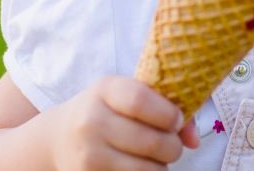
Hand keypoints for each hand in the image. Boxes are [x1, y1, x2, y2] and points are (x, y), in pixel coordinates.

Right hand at [47, 76, 199, 169]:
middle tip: (172, 145)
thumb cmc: (107, 111)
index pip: (141, 100)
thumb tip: (194, 140)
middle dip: (173, 147)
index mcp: (105, 90)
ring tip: (156, 158)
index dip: (168, 113)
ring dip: (161, 166)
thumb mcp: (129, 96)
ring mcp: (87, 153)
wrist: (59, 137)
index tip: (177, 120)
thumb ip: (167, 108)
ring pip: (145, 169)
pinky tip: (139, 166)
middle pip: (150, 140)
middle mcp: (90, 121)